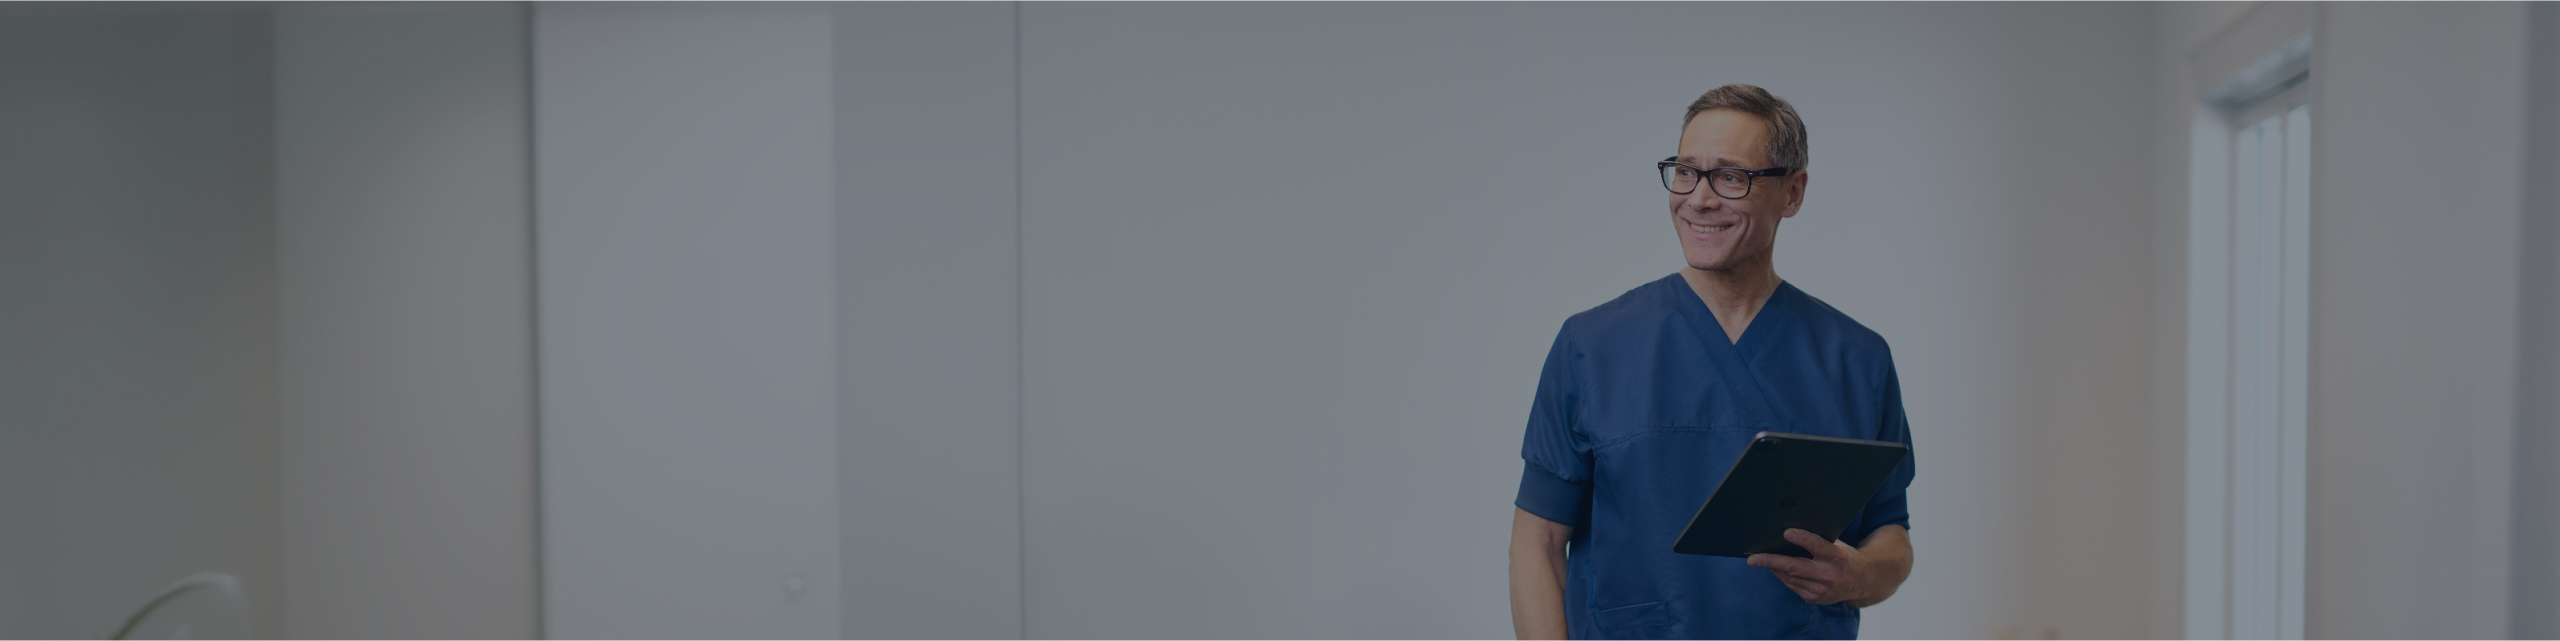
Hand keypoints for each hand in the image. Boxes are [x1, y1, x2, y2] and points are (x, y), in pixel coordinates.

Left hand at [1745, 528, 1869, 605]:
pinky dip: (1783, 576)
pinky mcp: (1816, 598)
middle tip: (1752, 559)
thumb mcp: (1837, 545)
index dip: (1801, 539)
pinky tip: (1776, 568)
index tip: (1785, 532)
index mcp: (1837, 557)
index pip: (1817, 546)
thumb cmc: (1844, 556)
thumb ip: (1818, 540)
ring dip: (1773, 568)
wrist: (1862, 581)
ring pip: (1790, 577)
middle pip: (1795, 567)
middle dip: (1771, 561)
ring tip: (1759, 559)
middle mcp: (1829, 575)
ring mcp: (1822, 590)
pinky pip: (1793, 585)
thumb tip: (1787, 532)